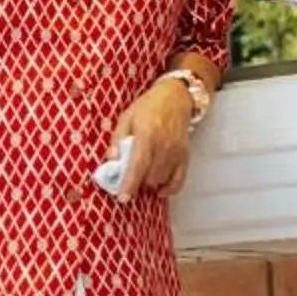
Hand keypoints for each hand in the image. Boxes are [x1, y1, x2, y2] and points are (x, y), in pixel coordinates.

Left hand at [113, 80, 197, 200]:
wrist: (175, 97)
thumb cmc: (148, 106)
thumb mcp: (126, 117)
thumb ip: (117, 139)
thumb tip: (111, 160)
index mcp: (146, 136)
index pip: (138, 166)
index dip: (130, 185)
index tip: (123, 198)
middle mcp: (164, 146)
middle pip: (150, 178)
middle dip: (138, 184)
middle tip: (129, 181)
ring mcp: (177, 152)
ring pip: (162, 181)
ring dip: (150, 185)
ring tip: (142, 178)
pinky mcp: (185, 156)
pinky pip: (179, 180)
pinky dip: (169, 188)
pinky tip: (159, 189)